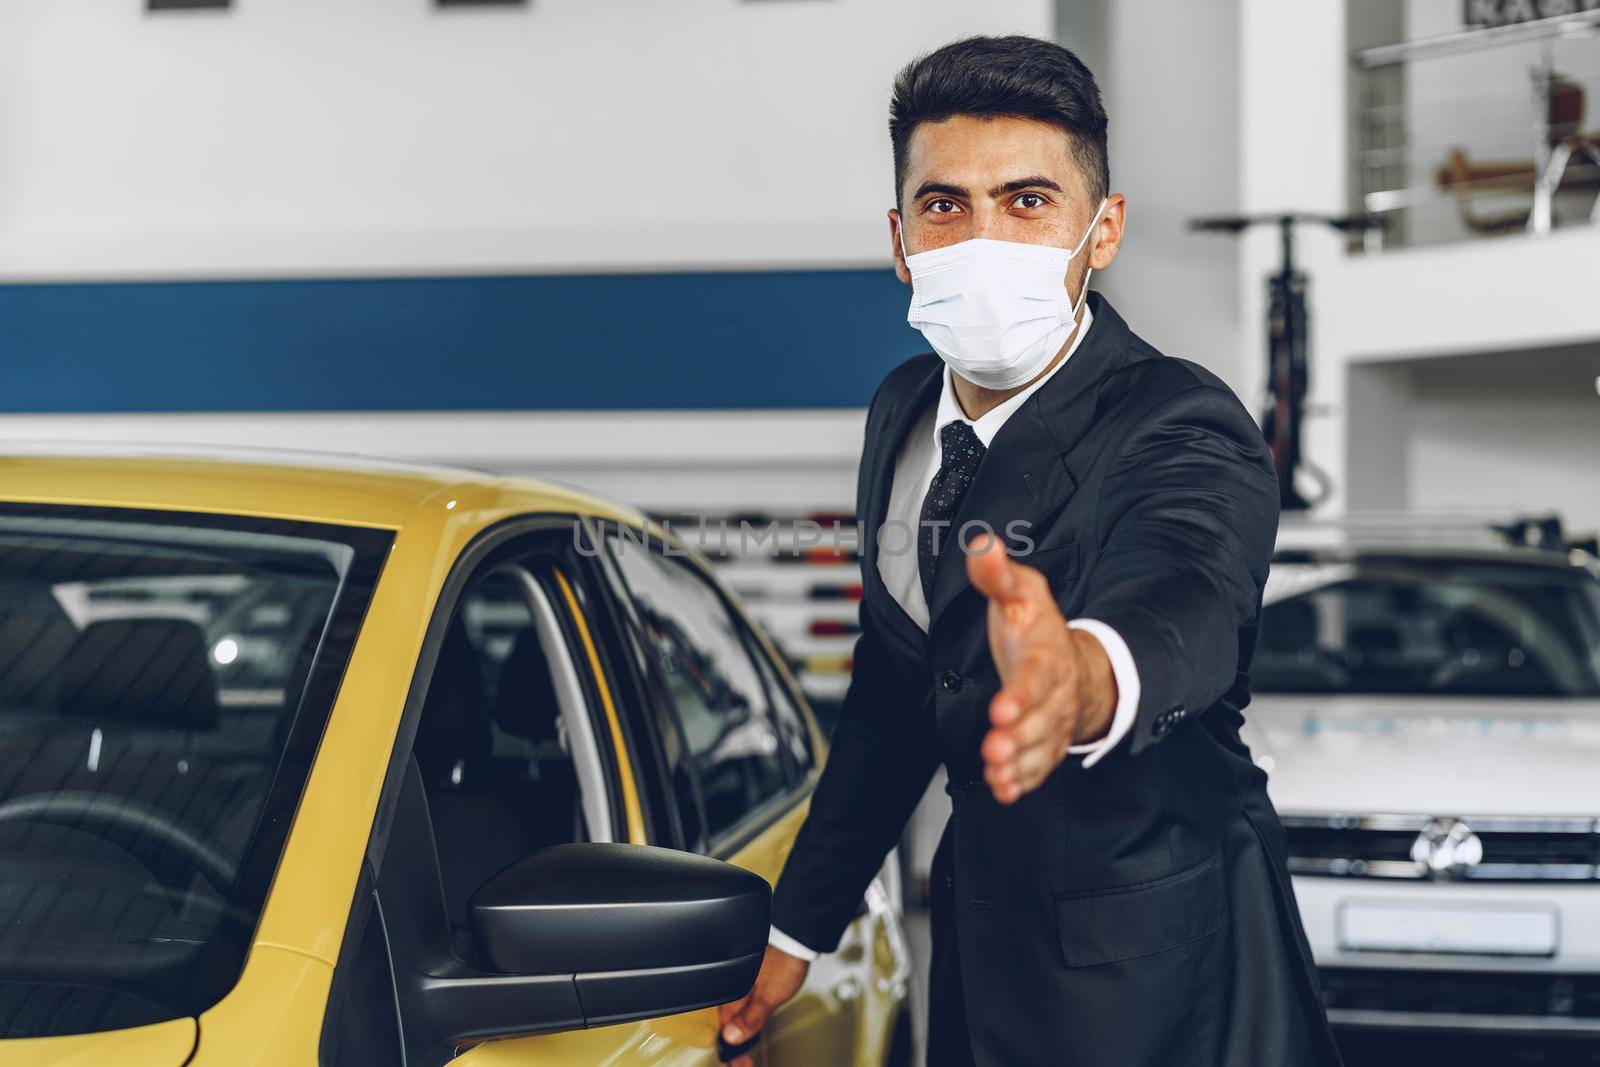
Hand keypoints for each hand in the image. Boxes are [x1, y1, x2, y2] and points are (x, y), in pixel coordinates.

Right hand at [718, 944, 808, 1065]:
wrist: (796, 938)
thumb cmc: (784, 960)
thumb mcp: (769, 996)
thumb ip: (750, 1018)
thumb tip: (731, 1038)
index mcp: (731, 994)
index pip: (724, 1030)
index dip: (731, 1052)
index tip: (739, 1064)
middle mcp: (731, 988)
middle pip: (726, 1025)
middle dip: (734, 1048)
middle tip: (744, 1064)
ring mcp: (739, 984)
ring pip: (733, 1017)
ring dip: (738, 1036)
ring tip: (744, 1054)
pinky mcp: (748, 980)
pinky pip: (740, 1006)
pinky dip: (742, 1021)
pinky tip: (747, 1027)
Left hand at [966, 533, 1116, 803]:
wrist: (1075, 663)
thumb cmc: (1038, 629)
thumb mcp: (1021, 593)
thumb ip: (998, 575)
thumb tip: (982, 545)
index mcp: (1047, 656)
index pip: (1036, 677)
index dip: (1021, 695)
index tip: (1001, 709)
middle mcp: (1055, 694)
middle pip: (1041, 719)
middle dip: (1019, 737)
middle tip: (995, 748)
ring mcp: (1053, 723)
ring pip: (1041, 749)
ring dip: (1019, 763)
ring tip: (997, 772)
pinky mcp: (1046, 745)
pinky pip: (1039, 767)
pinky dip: (1022, 781)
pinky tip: (1002, 788)